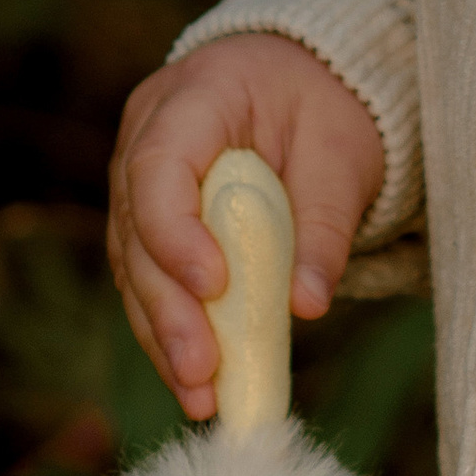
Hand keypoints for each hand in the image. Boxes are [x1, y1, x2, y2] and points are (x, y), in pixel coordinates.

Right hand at [109, 34, 387, 418]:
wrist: (305, 79)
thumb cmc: (323, 105)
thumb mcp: (342, 153)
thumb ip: (325, 224)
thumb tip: (309, 305)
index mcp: (196, 93)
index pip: (159, 164)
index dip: (175, 232)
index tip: (214, 286)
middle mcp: (149, 132)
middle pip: (137, 227)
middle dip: (168, 307)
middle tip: (202, 371)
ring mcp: (139, 176)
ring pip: (133, 264)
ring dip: (164, 333)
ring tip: (201, 396)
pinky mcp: (147, 218)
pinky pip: (149, 278)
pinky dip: (172, 329)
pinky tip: (197, 382)